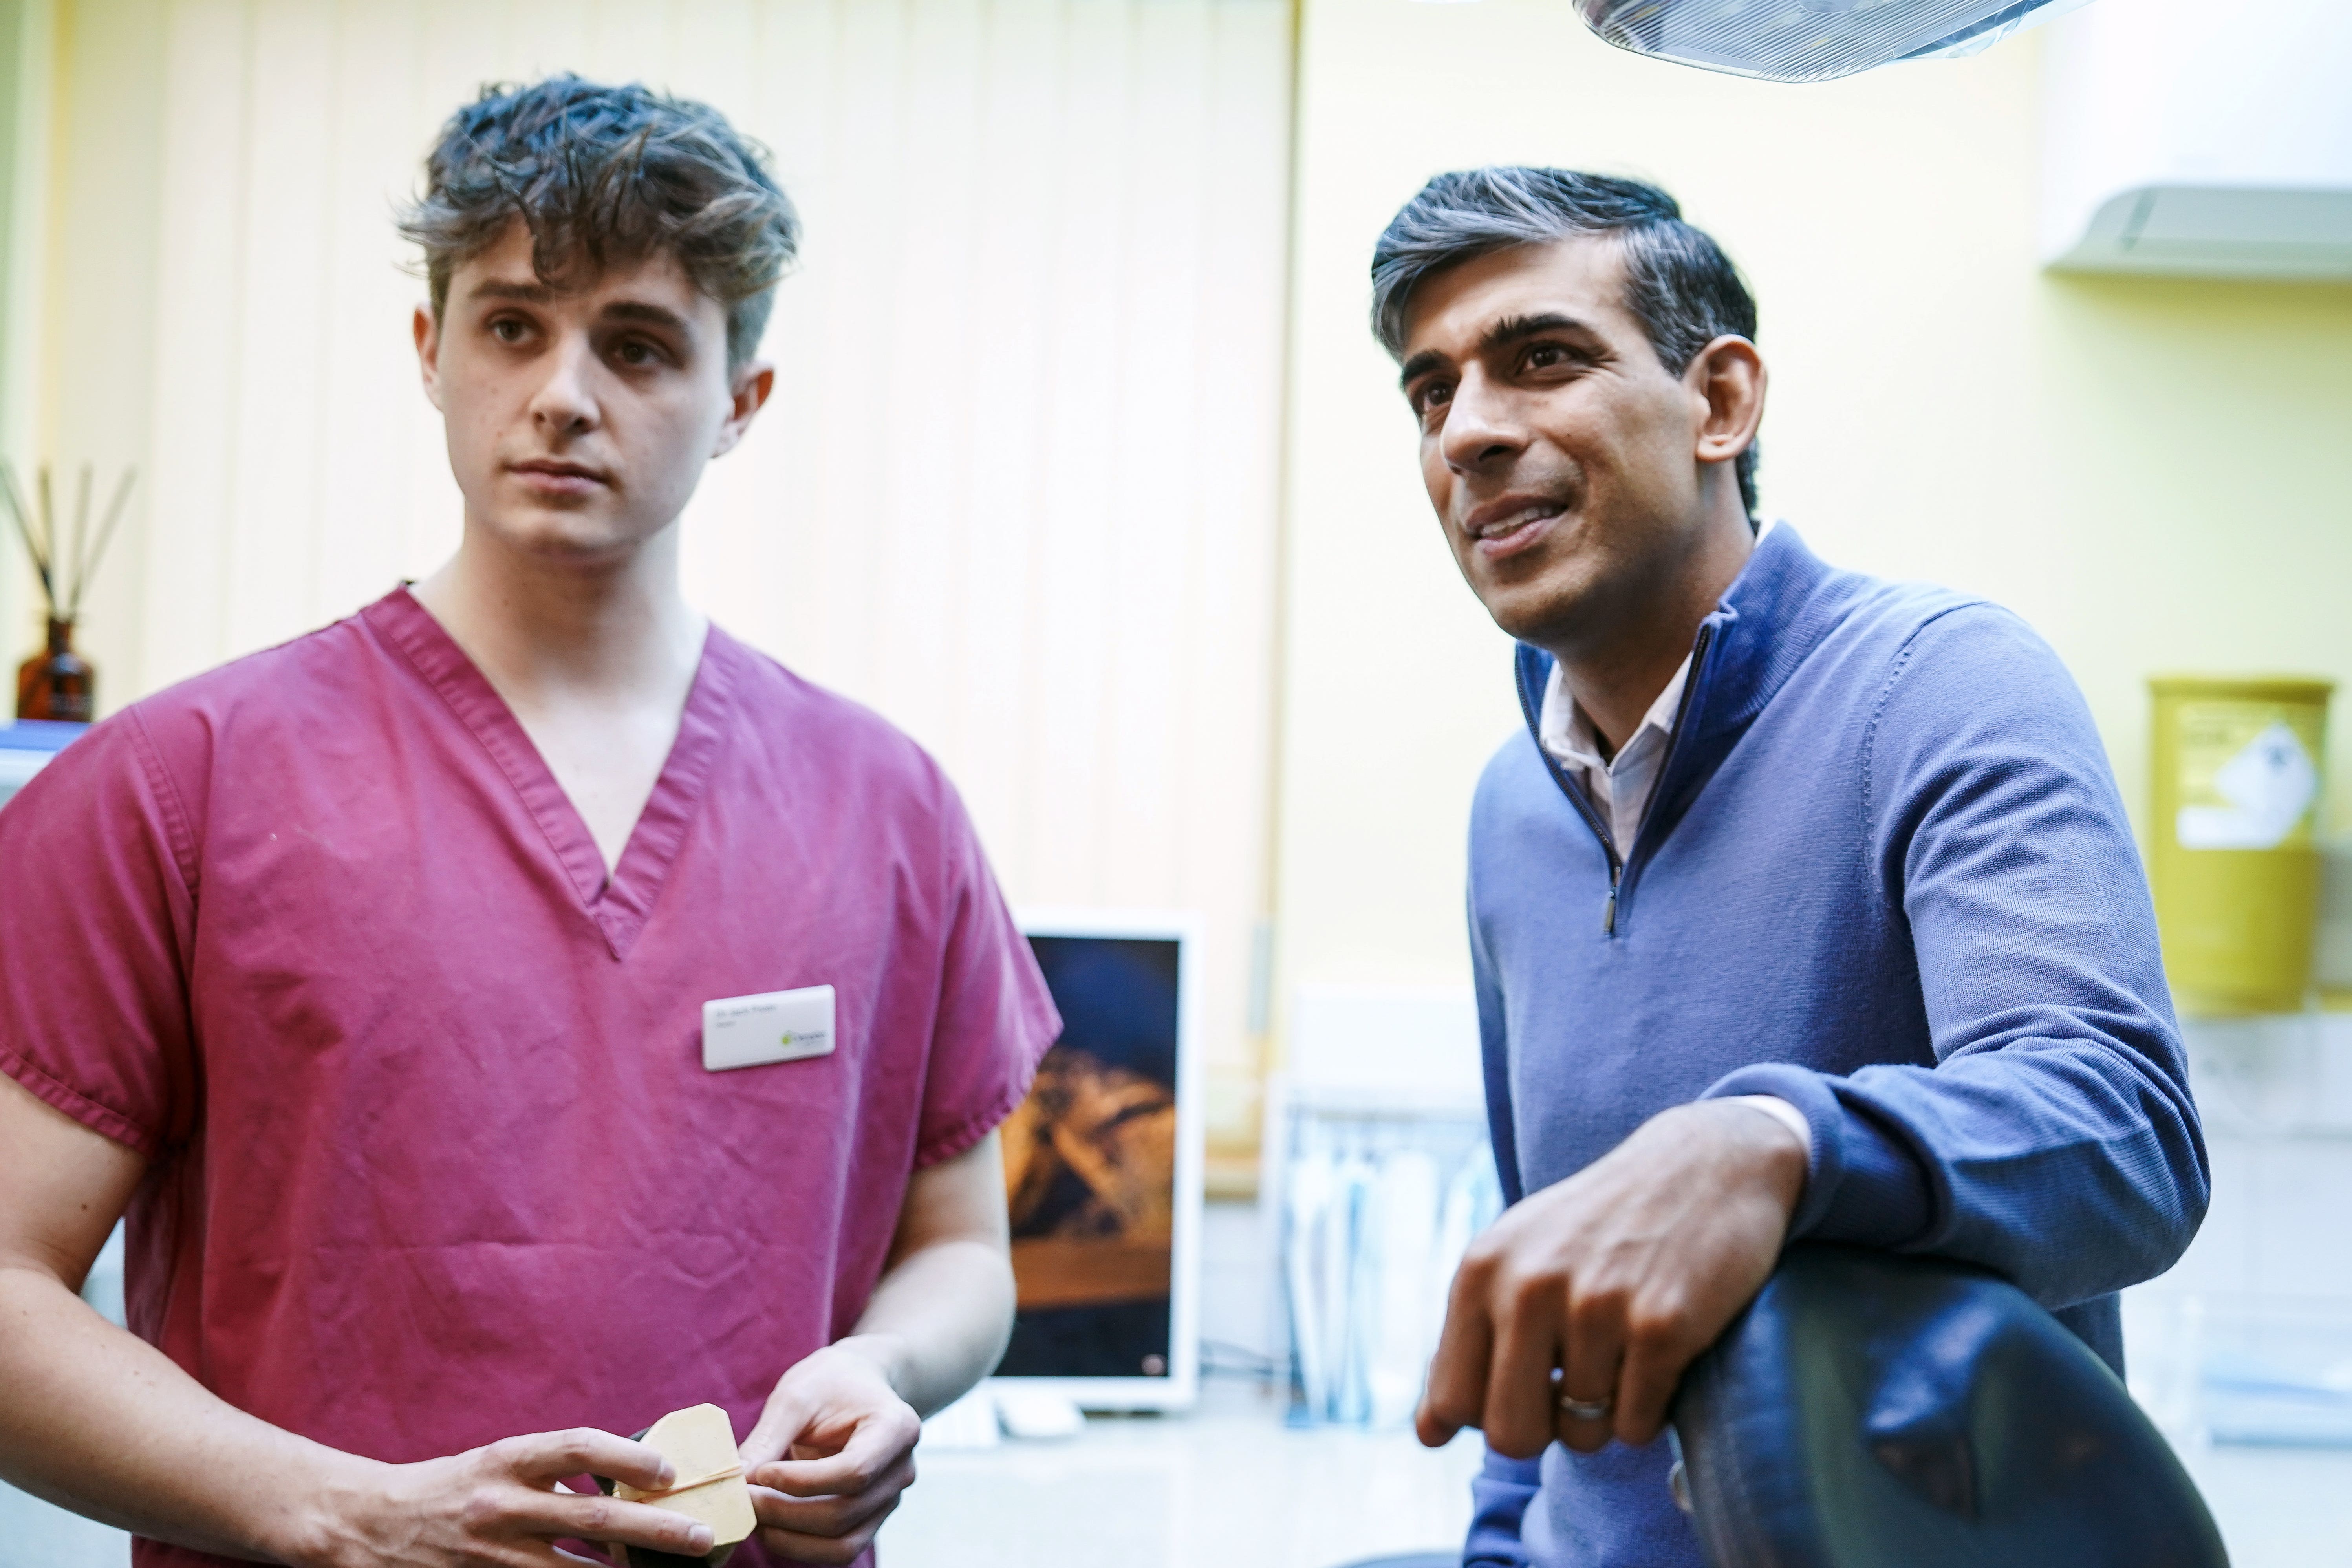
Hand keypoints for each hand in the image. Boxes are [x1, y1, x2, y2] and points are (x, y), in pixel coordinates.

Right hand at [298, 1427, 714, 1566]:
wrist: (367, 1525)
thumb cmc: (450, 1489)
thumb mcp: (500, 1465)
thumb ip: (555, 1472)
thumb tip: (628, 1483)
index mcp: (508, 1461)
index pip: (578, 1448)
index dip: (629, 1458)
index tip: (672, 1471)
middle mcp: (502, 1506)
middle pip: (592, 1519)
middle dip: (654, 1531)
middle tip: (700, 1537)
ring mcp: (490, 1555)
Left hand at [738, 1339, 922, 1564]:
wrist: (857, 1385)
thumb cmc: (829, 1383)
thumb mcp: (797, 1395)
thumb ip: (769, 1437)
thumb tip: (735, 1480)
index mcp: (896, 1428)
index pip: (854, 1472)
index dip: (802, 1482)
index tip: (760, 1473)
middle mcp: (901, 1470)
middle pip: (843, 1513)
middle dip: (785, 1513)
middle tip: (742, 1500)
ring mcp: (889, 1499)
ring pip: (842, 1544)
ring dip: (790, 1539)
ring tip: (753, 1517)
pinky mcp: (870, 1518)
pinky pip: (838, 1550)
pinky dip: (800, 1547)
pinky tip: (771, 1527)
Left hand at [1416, 1099, 1806, 1459]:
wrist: (1705, 1167)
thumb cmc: (1598, 1226)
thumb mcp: (1514, 1261)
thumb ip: (1466, 1343)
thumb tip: (1427, 1436)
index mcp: (1481, 1271)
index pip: (1453, 1401)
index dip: (1488, 1415)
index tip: (1522, 1388)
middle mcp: (1529, 1287)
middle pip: (1511, 1436)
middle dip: (1544, 1431)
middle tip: (1572, 1387)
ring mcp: (1596, 1306)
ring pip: (1583, 1436)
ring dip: (1604, 1413)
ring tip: (1621, 1351)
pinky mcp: (1661, 1326)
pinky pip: (1637, 1426)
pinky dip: (1649, 1410)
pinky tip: (1657, 1352)